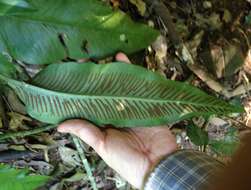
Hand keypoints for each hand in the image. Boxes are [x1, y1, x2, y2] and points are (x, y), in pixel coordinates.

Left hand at [58, 53, 176, 188]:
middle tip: (82, 58)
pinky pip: (136, 82)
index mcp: (102, 121)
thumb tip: (59, 125)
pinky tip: (119, 56)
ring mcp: (129, 104)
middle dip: (93, 75)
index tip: (68, 74)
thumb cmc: (126, 158)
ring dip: (109, 69)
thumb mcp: (102, 145)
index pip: (87, 101)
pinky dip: (129, 69)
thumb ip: (84, 131)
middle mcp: (114, 111)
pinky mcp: (144, 100)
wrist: (156, 162)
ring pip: (117, 83)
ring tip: (99, 54)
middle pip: (102, 90)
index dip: (78, 89)